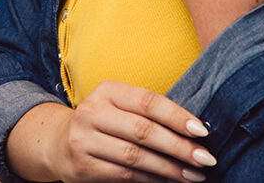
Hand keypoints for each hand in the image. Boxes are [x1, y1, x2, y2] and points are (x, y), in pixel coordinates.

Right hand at [50, 80, 215, 182]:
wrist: (59, 142)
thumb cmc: (104, 122)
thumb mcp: (119, 106)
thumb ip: (148, 113)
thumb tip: (194, 130)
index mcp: (107, 90)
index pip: (148, 102)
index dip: (177, 117)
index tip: (202, 132)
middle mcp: (92, 112)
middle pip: (144, 131)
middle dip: (179, 147)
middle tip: (205, 158)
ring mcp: (84, 141)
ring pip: (136, 157)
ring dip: (169, 169)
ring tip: (193, 175)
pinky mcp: (82, 167)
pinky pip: (125, 175)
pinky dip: (151, 180)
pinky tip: (168, 181)